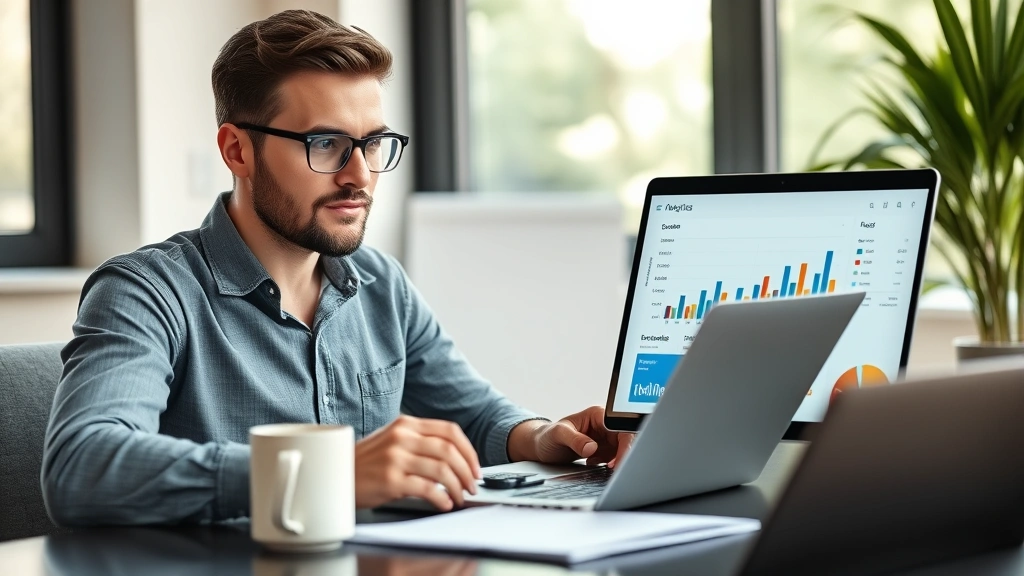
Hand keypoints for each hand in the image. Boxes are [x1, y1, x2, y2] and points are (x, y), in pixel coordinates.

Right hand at [354, 415, 481, 510]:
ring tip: (460, 496)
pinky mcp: (391, 480)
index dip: (469, 450)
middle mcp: (402, 437)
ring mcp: (396, 458)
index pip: (450, 431)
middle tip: (473, 485)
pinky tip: (444, 503)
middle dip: (468, 471)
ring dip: (458, 486)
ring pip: (442, 470)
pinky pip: (428, 489)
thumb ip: (419, 442)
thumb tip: (455, 458)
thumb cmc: (365, 463)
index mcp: (406, 424)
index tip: (475, 466)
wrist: (334, 475)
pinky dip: (442, 498)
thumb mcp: (392, 441)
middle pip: (449, 450)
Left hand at [509, 406, 633, 467]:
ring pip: (622, 450)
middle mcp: (604, 425)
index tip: (618, 461)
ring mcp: (604, 437)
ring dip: (615, 460)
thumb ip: (574, 439)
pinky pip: (615, 457)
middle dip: (622, 455)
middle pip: (625, 439)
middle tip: (613, 469)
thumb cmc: (547, 436)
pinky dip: (608, 464)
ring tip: (597, 464)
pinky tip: (592, 463)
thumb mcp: (558, 435)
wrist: (541, 447)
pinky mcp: (603, 449)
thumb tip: (591, 447)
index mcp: (597, 415)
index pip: (620, 427)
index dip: (624, 444)